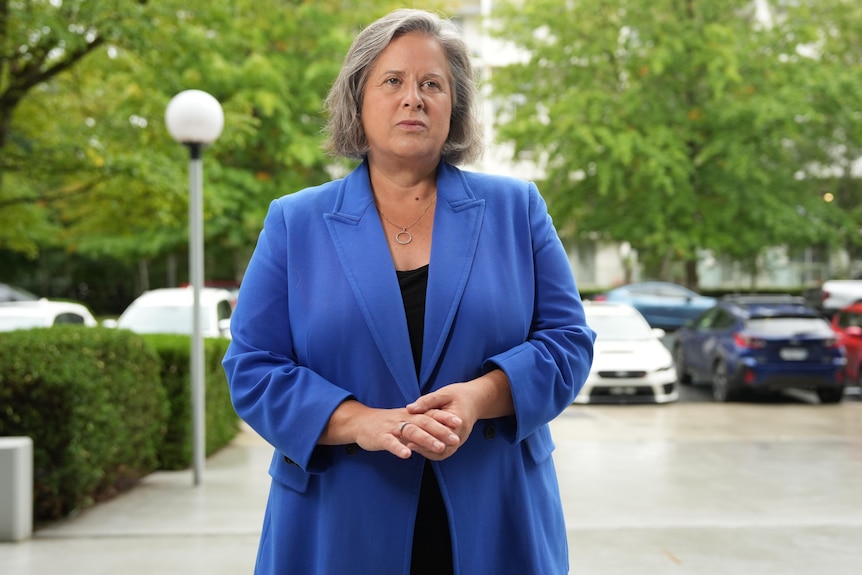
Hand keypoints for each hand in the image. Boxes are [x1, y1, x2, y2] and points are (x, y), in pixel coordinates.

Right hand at [321, 400, 460, 459]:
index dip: (445, 418)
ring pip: (411, 432)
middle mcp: (403, 419)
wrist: (361, 422)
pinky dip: (399, 448)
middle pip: (425, 422)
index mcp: (411, 415)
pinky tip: (407, 455)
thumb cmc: (386, 424)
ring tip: (439, 447)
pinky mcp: (380, 437)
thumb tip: (441, 431)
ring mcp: (392, 428)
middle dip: (441, 430)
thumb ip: (421, 424)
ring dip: (426, 439)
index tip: (459, 422)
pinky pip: (390, 442)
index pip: (430, 414)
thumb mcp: (405, 420)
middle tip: (456, 439)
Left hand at [406, 369, 512, 459]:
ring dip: (427, 452)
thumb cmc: (459, 395)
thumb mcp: (444, 394)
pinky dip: (431, 452)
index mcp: (459, 421)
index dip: (426, 437)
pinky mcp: (455, 443)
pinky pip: (443, 452)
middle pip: (443, 448)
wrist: (476, 400)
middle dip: (425, 448)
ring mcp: (458, 441)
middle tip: (408, 445)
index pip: (442, 433)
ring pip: (443, 453)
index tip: (411, 437)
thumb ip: (427, 401)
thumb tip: (410, 408)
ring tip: (410, 447)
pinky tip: (418, 447)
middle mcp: (460, 435)